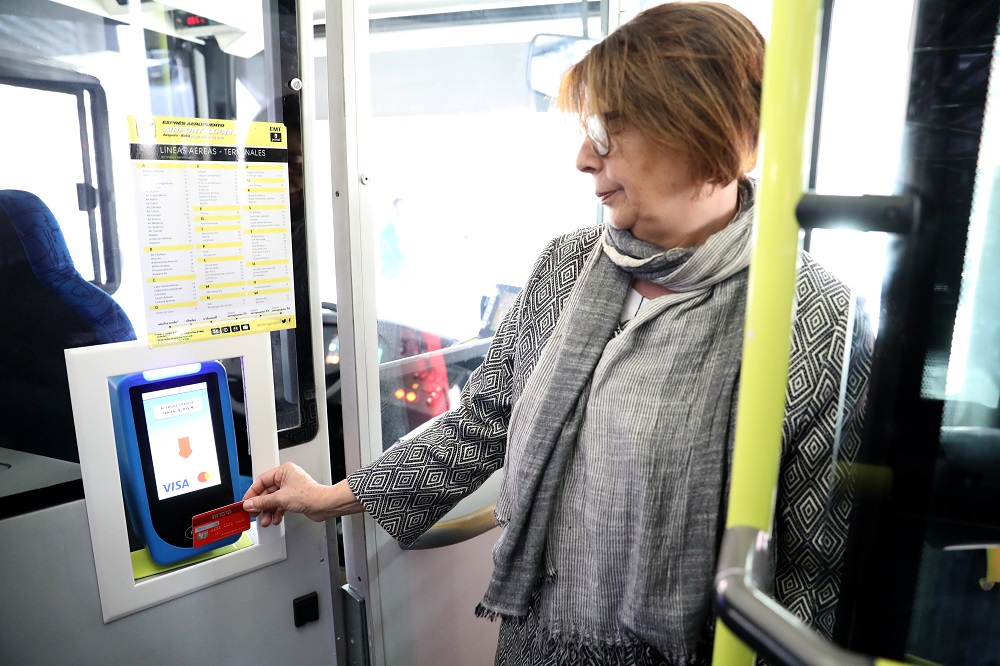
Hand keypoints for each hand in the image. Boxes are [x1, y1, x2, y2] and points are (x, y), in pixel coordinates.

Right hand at [242, 462, 358, 526]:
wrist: (324, 505)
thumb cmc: (310, 495)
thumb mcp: (280, 499)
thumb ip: (262, 502)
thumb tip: (250, 504)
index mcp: (284, 471)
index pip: (262, 480)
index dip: (252, 492)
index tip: (246, 502)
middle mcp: (287, 478)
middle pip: (266, 492)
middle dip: (261, 504)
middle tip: (253, 513)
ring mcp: (290, 489)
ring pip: (273, 500)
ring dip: (268, 511)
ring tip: (265, 520)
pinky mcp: (294, 498)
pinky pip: (279, 505)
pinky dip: (276, 512)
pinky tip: (275, 519)